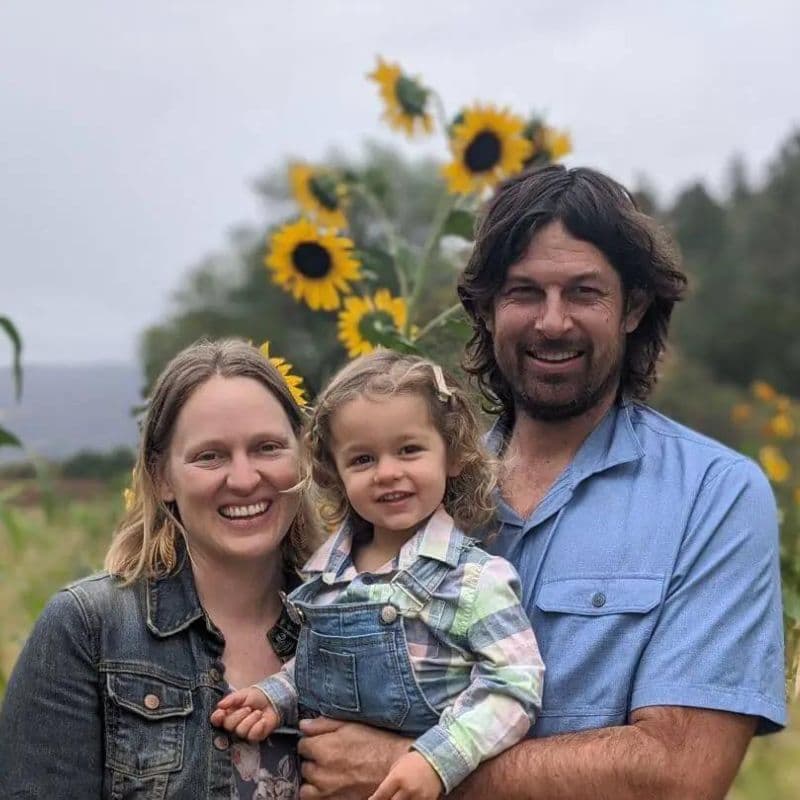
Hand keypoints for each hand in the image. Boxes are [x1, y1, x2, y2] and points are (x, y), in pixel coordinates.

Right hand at [210, 687, 279, 741]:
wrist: (273, 700)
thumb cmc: (256, 697)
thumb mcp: (244, 694)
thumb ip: (231, 699)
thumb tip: (219, 705)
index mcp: (228, 713)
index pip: (216, 720)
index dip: (217, 718)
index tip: (222, 713)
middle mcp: (233, 724)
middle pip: (229, 725)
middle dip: (240, 715)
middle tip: (249, 708)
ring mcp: (243, 732)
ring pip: (240, 731)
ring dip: (251, 719)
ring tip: (258, 712)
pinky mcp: (254, 737)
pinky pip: (252, 736)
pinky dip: (258, 726)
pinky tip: (262, 720)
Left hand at [297, 717, 411, 799]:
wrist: (393, 767)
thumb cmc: (375, 742)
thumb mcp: (350, 725)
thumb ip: (323, 724)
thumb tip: (303, 725)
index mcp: (324, 749)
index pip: (302, 744)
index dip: (312, 741)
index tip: (321, 741)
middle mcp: (322, 772)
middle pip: (304, 764)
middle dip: (313, 760)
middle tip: (328, 756)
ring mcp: (327, 791)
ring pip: (306, 785)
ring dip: (313, 778)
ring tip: (327, 772)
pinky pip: (313, 799)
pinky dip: (317, 793)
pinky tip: (329, 784)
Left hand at [369, 751, 442, 799]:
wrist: (437, 760)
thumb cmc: (413, 761)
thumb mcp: (398, 766)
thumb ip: (390, 780)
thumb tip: (380, 795)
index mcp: (397, 778)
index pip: (380, 795)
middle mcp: (407, 789)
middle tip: (385, 798)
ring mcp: (418, 797)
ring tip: (396, 797)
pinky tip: (408, 798)